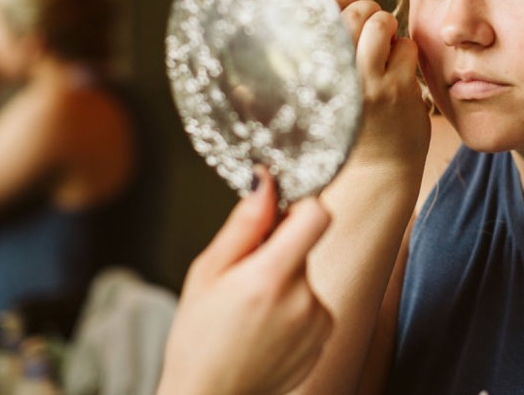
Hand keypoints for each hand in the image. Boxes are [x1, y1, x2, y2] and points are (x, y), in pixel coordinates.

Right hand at [157, 171, 332, 394]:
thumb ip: (244, 225)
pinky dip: (294, 307)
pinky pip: (313, 303)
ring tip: (252, 310)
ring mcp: (319, 320)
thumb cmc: (198, 341)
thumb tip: (266, 183)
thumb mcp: (207, 273)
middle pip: (305, 245)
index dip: (301, 205)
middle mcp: (303, 299)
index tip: (281, 212)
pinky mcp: (325, 336)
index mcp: (270, 278)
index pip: (317, 215)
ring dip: (286, 281)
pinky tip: (265, 328)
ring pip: (306, 275)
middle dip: (279, 249)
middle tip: (245, 276)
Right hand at [333, 0, 430, 175]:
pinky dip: (405, 53)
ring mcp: (370, 83)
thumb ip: (334, 40)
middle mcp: (338, 76)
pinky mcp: (400, 90)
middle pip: (354, 14)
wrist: (374, 173)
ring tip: (385, 51)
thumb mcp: (326, 85)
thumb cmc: (350, 122)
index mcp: (312, 73)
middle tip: (371, 26)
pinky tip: (398, 72)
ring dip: (387, 29)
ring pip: (383, 24)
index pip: (322, 15)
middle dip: (367, 10)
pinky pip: (407, 47)